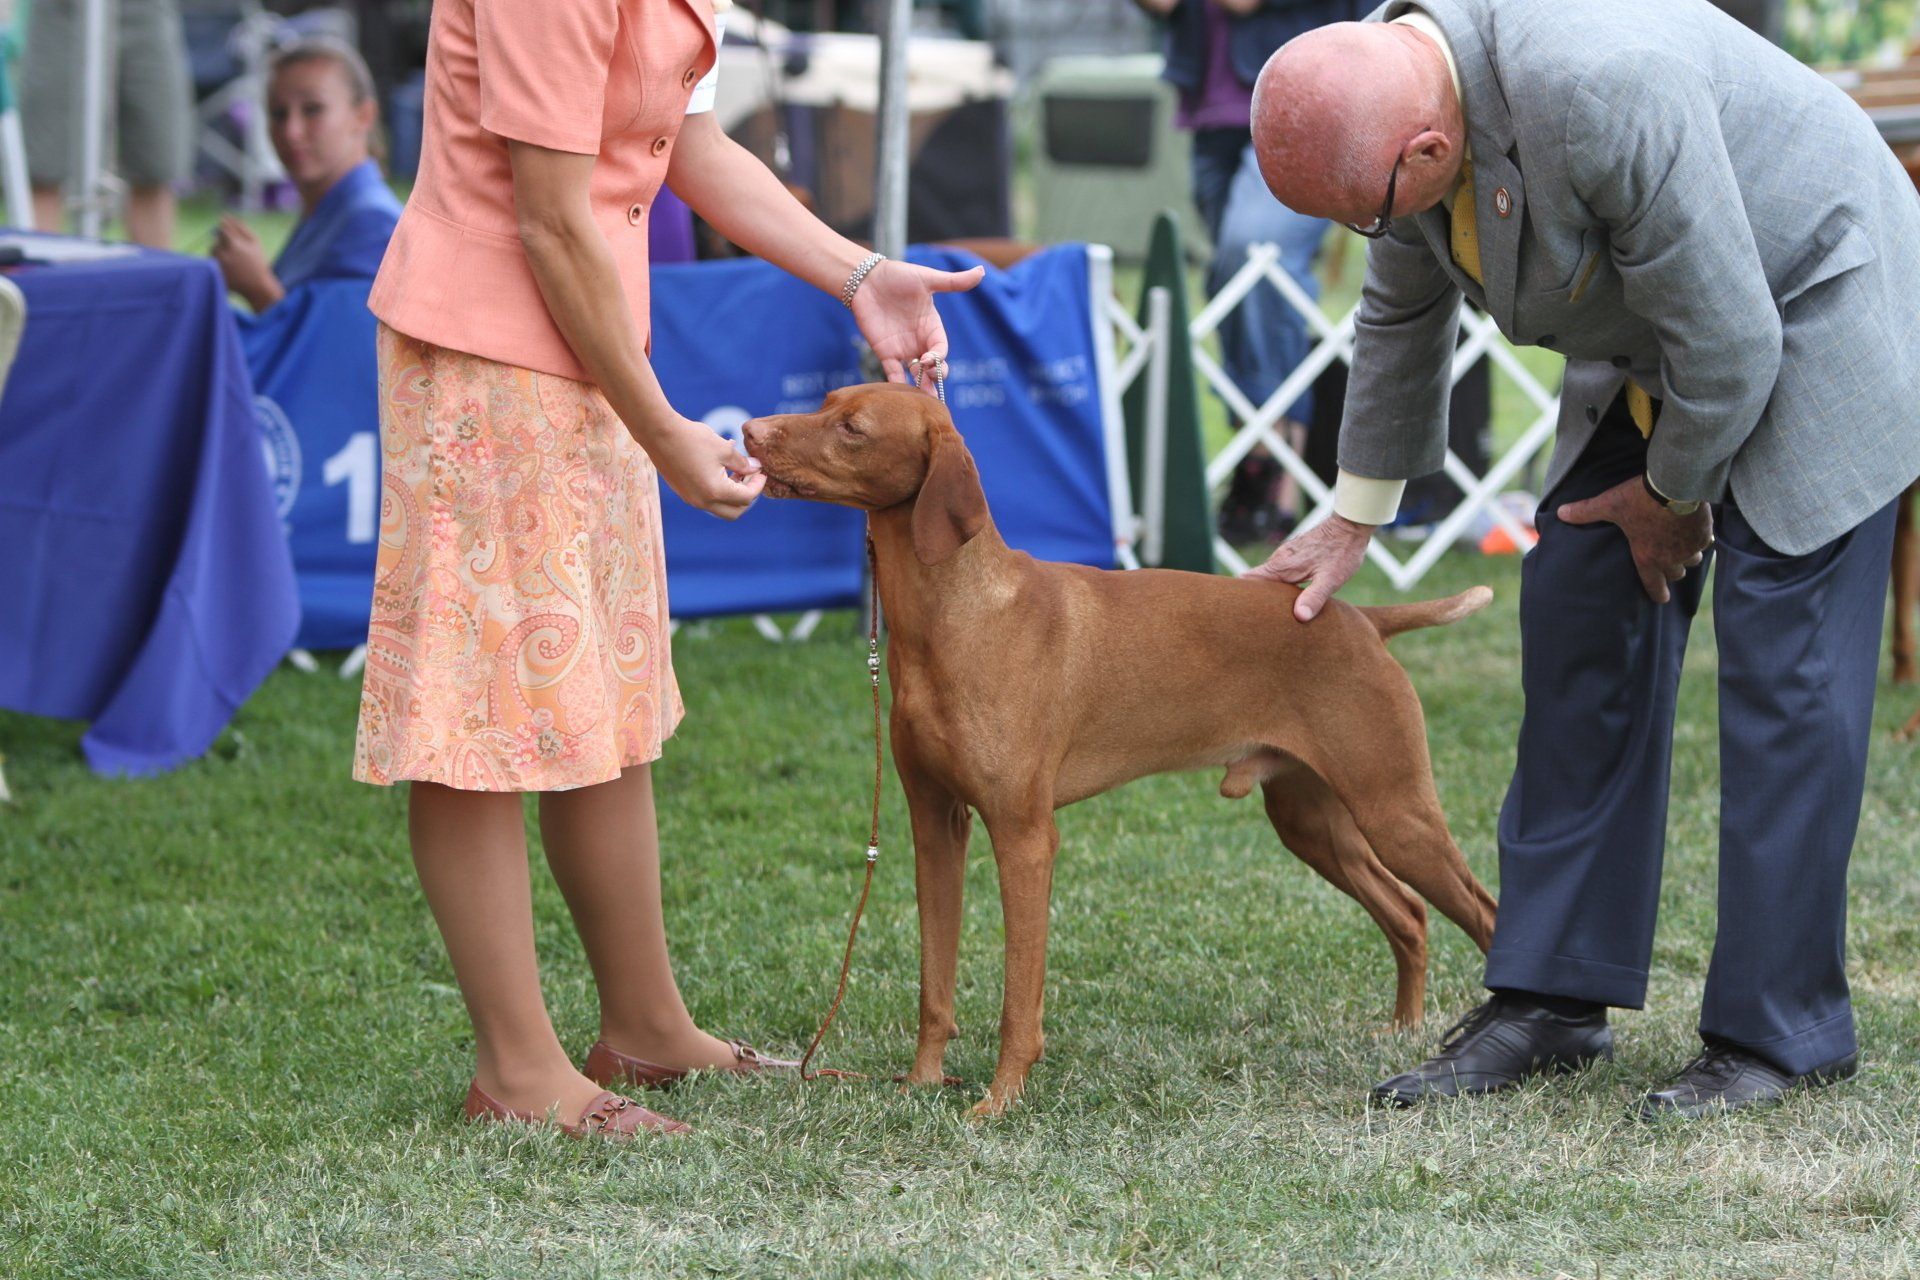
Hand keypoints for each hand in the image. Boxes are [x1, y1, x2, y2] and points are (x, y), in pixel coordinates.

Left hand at [211, 215, 279, 307]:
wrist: (257, 286)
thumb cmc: (258, 262)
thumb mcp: (254, 242)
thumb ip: (240, 227)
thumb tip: (225, 215)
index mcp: (232, 243)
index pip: (222, 229)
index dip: (230, 235)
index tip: (236, 241)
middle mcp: (221, 252)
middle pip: (216, 241)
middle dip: (225, 245)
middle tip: (238, 256)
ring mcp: (216, 263)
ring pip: (212, 251)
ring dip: (220, 253)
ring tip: (235, 263)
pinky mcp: (213, 272)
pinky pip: (211, 261)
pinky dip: (219, 263)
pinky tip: (231, 270)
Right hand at [641, 415, 765, 519]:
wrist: (658, 433)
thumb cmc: (692, 438)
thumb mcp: (723, 449)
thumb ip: (742, 462)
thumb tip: (755, 468)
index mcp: (716, 491)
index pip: (747, 498)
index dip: (758, 484)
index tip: (761, 471)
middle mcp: (703, 501)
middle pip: (735, 511)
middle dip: (746, 496)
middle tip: (749, 476)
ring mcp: (691, 499)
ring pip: (719, 507)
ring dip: (731, 494)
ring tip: (734, 471)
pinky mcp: (683, 492)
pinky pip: (706, 499)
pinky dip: (717, 490)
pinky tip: (718, 469)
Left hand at [850, 259, 984, 392]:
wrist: (866, 278)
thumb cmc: (899, 276)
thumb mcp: (928, 279)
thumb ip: (954, 282)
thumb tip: (982, 271)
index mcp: (932, 327)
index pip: (941, 348)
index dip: (939, 357)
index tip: (932, 359)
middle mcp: (920, 341)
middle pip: (932, 366)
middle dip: (935, 377)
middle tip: (932, 383)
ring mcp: (902, 348)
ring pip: (915, 374)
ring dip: (920, 387)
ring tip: (923, 401)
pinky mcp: (884, 352)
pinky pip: (892, 372)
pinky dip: (896, 383)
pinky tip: (900, 393)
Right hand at [1243, 514, 1372, 621]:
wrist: (1350, 524)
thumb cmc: (1342, 552)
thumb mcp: (1331, 579)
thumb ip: (1314, 597)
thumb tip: (1299, 616)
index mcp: (1282, 566)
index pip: (1248, 579)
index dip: (1241, 594)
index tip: (1240, 609)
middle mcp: (1280, 559)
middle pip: (1256, 580)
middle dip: (1255, 598)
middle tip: (1259, 618)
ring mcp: (1286, 555)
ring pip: (1269, 576)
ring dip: (1269, 592)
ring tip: (1274, 611)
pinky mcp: (1295, 553)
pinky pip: (1279, 571)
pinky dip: (1280, 584)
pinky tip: (1290, 596)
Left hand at [1557, 474, 1712, 603]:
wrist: (1675, 483)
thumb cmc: (1639, 498)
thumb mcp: (1609, 504)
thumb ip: (1586, 511)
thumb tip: (1560, 513)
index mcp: (1647, 558)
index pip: (1654, 586)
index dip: (1658, 594)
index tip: (1662, 598)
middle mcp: (1671, 558)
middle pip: (1675, 574)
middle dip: (1671, 571)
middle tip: (1666, 564)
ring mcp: (1690, 547)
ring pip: (1692, 561)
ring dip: (1686, 556)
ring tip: (1680, 546)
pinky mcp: (1704, 534)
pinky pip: (1704, 543)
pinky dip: (1700, 540)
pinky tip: (1695, 531)